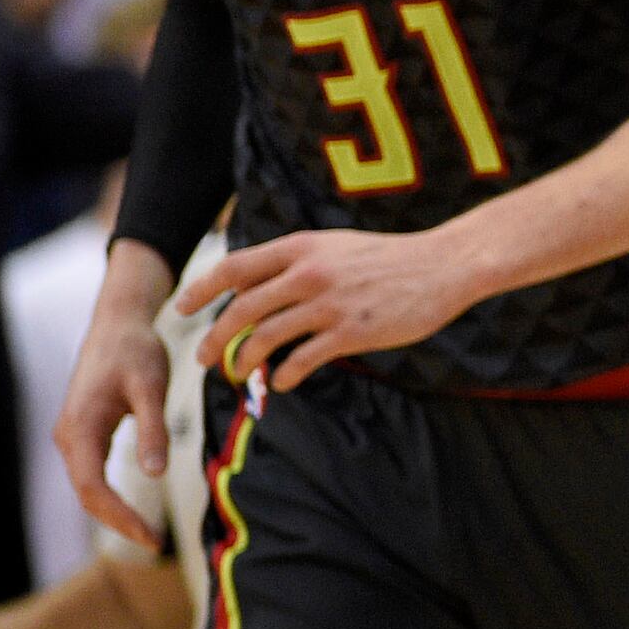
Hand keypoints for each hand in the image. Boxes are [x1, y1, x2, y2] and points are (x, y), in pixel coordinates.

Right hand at [54, 242, 172, 551]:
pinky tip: (134, 508)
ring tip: (149, 534)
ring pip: (87, 486)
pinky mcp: (83, 433)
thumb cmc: (137, 351)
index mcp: (81, 427)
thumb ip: (153, 429)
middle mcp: (69, 436)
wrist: (118, 324)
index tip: (150, 536)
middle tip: (156, 543)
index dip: (119, 515)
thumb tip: (156, 474)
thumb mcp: (151, 387)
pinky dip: (110, 495)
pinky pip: (91, 473)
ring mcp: (72, 435)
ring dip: (113, 512)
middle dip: (118, 521)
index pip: (92, 487)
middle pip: (87, 493)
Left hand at [176, 226, 487, 388]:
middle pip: (242, 310)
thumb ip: (297, 264)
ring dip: (243, 362)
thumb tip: (253, 291)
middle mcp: (309, 273)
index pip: (234, 268)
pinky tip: (282, 382)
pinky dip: (284, 375)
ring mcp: (329, 304)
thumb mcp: (337, 247)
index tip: (182, 308)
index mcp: (303, 248)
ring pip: (265, 338)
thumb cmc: (391, 258)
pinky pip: (301, 360)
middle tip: (205, 358)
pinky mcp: (351, 332)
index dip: (201, 289)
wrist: (445, 265)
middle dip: (215, 339)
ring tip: (240, 374)